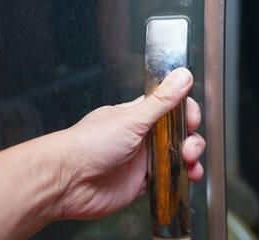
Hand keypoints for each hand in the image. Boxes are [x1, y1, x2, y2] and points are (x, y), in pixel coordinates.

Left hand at [55, 68, 204, 219]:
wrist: (67, 181)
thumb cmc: (89, 144)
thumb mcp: (131, 119)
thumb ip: (161, 101)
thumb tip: (182, 75)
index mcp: (138, 115)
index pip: (171, 107)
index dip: (186, 112)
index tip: (191, 119)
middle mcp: (141, 136)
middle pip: (178, 133)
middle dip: (191, 138)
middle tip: (189, 146)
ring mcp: (142, 160)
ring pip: (176, 156)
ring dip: (190, 159)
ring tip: (191, 163)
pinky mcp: (141, 182)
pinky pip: (168, 178)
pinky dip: (181, 178)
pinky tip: (187, 177)